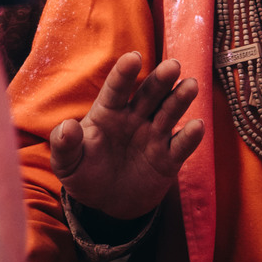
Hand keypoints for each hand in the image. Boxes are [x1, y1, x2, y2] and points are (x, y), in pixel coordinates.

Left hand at [49, 51, 201, 220]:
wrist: (107, 203)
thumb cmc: (85, 174)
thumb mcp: (67, 163)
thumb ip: (64, 145)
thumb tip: (67, 127)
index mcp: (108, 112)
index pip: (117, 88)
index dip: (125, 73)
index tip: (133, 58)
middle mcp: (134, 118)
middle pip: (149, 94)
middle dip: (160, 80)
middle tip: (172, 66)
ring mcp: (153, 136)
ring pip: (169, 113)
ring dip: (180, 99)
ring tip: (190, 85)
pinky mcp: (168, 159)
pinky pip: (180, 145)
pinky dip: (189, 136)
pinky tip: (197, 126)